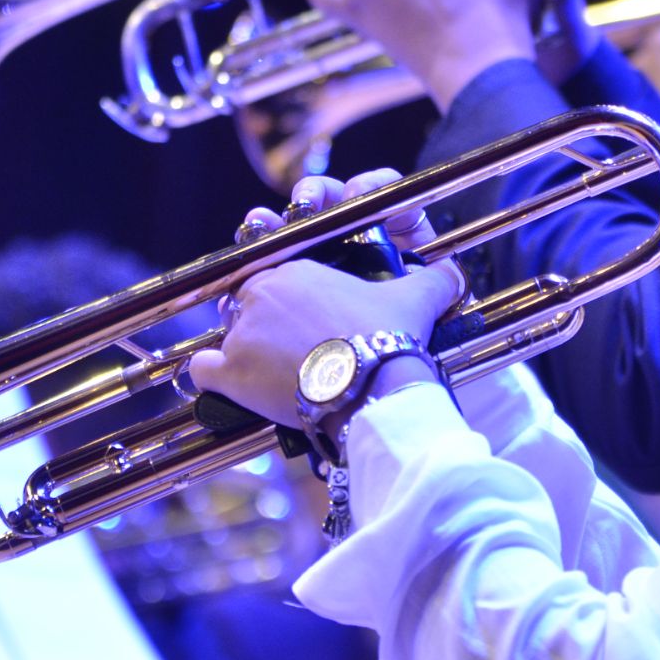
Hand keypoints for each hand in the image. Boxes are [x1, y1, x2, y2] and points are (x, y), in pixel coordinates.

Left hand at [189, 171, 463, 424]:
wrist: (373, 390)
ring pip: (227, 333)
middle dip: (264, 323)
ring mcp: (241, 331)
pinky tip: (225, 386)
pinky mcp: (229, 371)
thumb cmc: (388, 341)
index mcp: (297, 269)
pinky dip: (211, 378)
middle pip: (248, 301)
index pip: (277, 274)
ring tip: (268, 372)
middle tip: (291, 348)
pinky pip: (203, 369)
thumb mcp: (415, 301)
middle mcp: (262, 293)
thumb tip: (456, 274)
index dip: (288, 300)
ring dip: (242, 350)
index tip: (302, 321)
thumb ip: (435, 280)